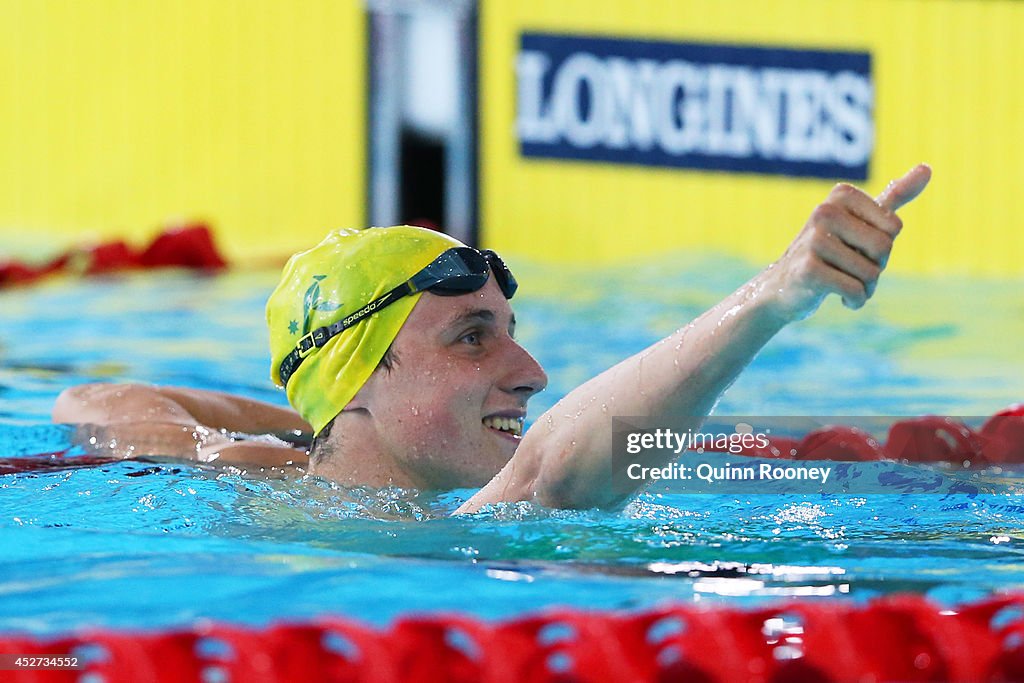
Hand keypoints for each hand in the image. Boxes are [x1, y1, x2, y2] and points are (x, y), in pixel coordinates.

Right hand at [763, 164, 931, 320]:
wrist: (782, 287)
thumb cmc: (828, 253)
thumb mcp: (860, 222)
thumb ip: (894, 196)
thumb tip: (928, 169)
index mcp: (840, 195)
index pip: (894, 227)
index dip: (882, 246)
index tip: (857, 248)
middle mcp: (824, 212)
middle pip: (884, 248)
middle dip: (875, 267)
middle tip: (850, 268)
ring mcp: (814, 241)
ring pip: (871, 273)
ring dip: (865, 287)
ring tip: (842, 283)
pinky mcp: (808, 270)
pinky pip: (856, 290)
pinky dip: (855, 301)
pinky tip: (839, 297)